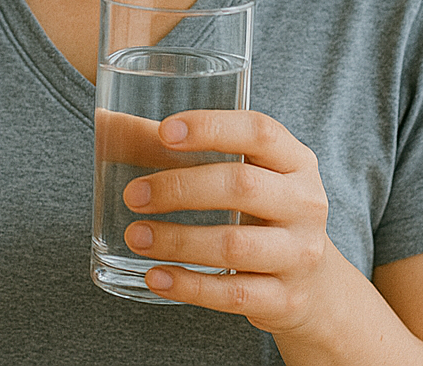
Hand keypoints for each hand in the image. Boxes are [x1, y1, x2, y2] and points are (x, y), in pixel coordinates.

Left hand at [121, 110, 332, 334]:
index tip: (164, 131)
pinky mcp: (286, 299)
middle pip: (241, 186)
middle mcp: (305, 202)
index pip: (259, 131)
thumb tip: (106, 122)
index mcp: (295, 159)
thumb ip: (180, 148)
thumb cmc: (262, 210)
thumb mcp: (242, 171)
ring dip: (177, 240)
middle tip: (133, 195)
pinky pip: (232, 294)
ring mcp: (299, 254)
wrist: (316, 286)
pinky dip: (189, 286)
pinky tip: (155, 276)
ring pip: (233, 245)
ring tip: (135, 235)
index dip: (211, 127)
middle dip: (180, 188)